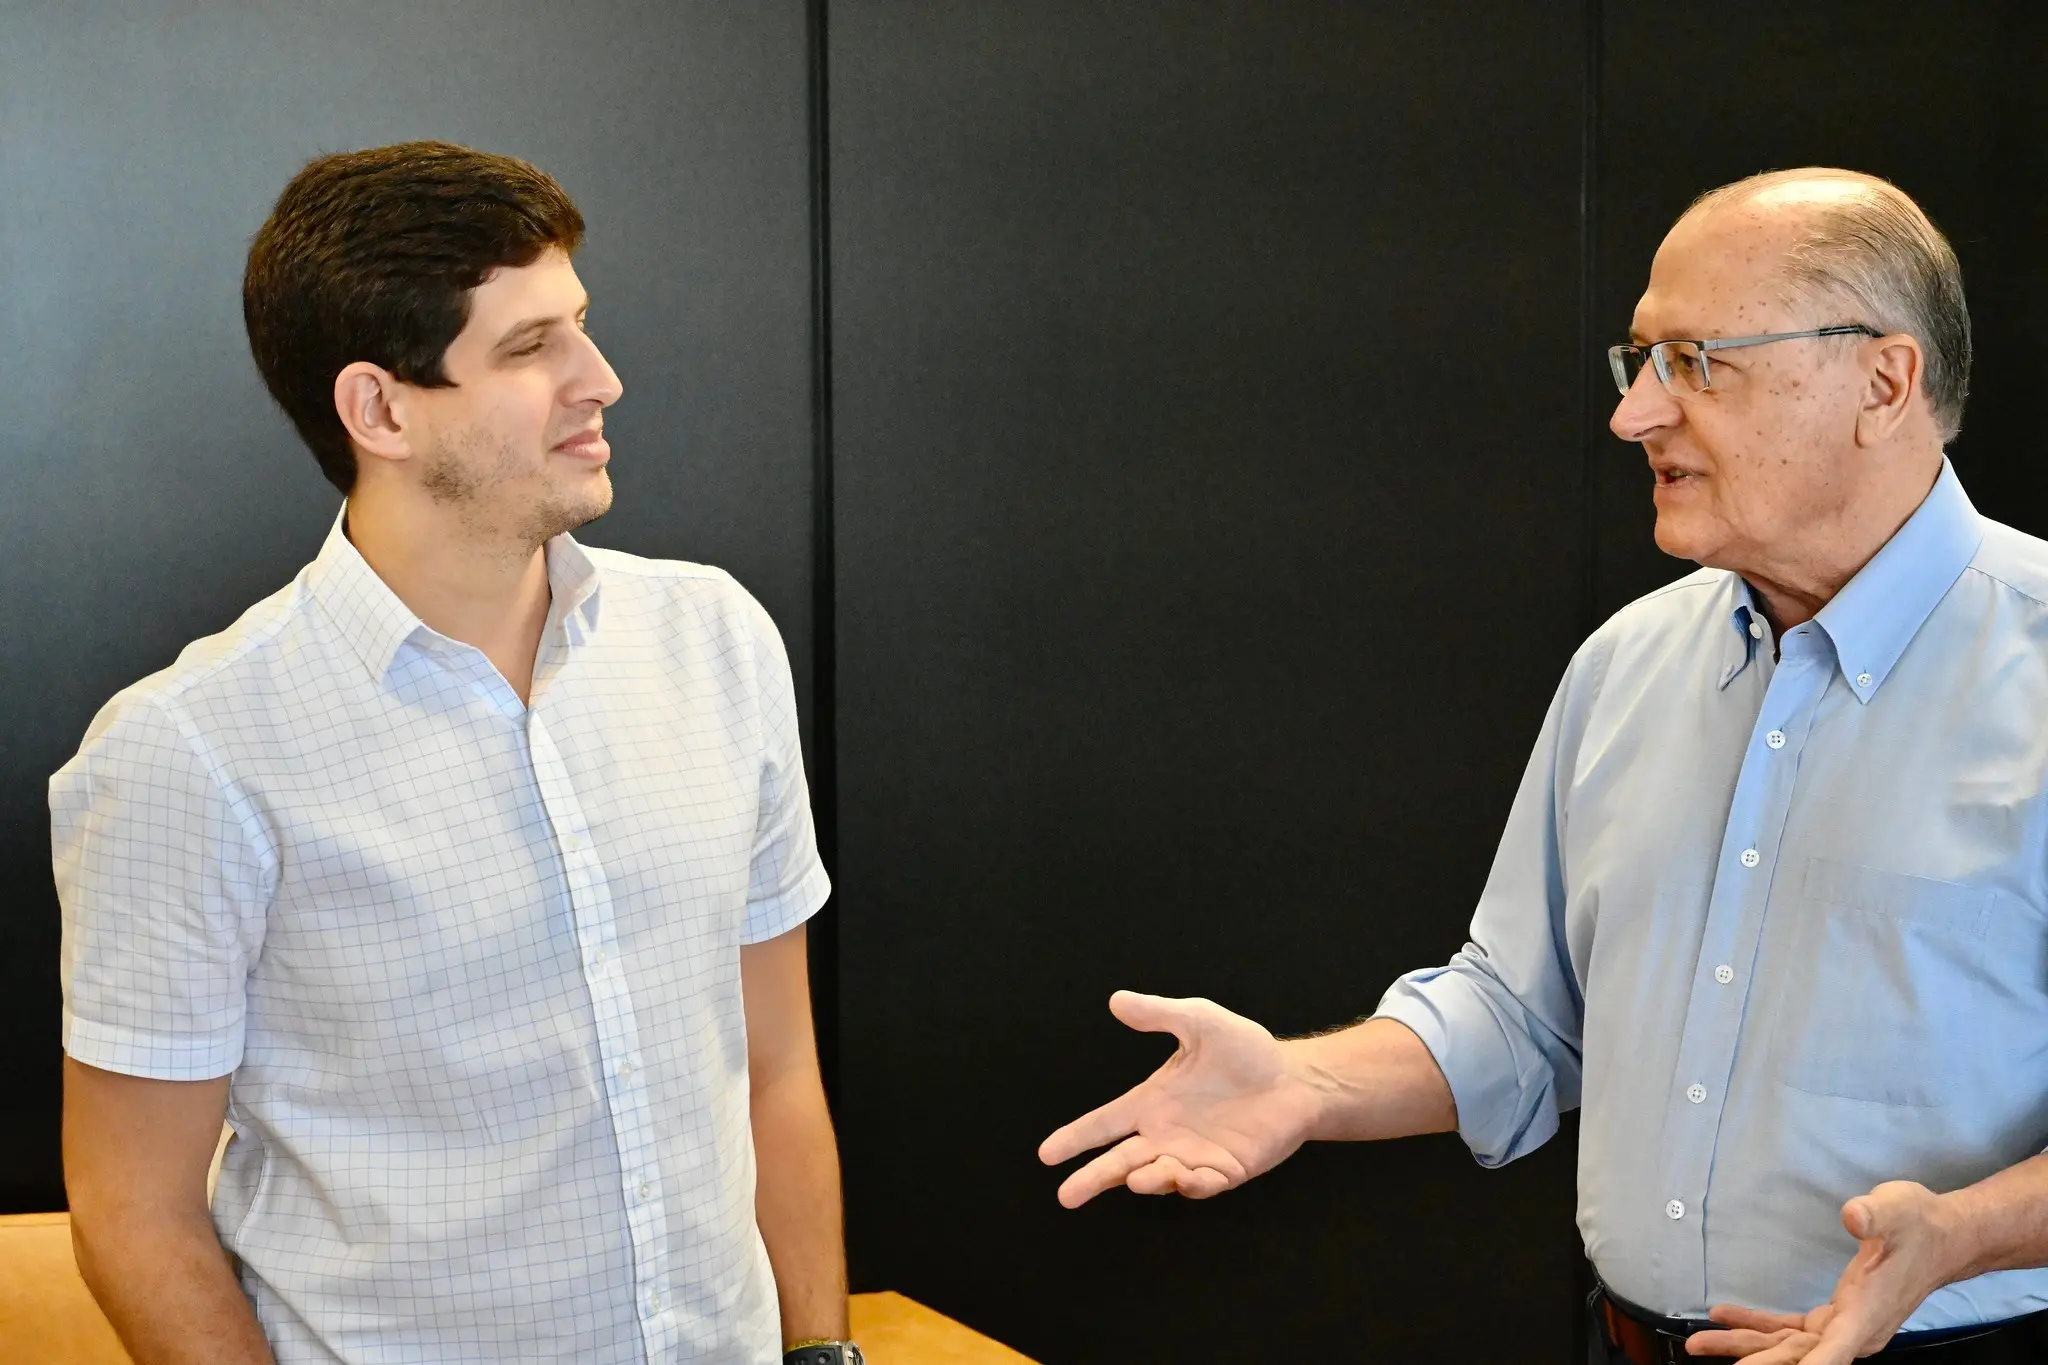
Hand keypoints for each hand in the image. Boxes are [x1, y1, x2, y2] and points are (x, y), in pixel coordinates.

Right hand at [1037, 991, 1322, 1207]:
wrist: (1294, 1078)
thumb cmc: (1246, 1051)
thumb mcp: (1200, 1022)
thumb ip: (1159, 1013)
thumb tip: (1117, 1000)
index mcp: (1152, 1102)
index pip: (1105, 1123)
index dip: (1076, 1138)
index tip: (1047, 1154)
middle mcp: (1166, 1134)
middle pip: (1119, 1161)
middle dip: (1093, 1178)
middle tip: (1067, 1196)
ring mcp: (1194, 1156)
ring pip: (1156, 1176)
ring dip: (1144, 1179)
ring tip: (1136, 1177)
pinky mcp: (1225, 1171)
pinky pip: (1201, 1185)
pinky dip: (1190, 1184)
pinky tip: (1185, 1175)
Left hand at [1684, 1181, 1964, 1361]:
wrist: (1941, 1237)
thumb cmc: (1918, 1223)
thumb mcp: (1896, 1209)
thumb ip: (1873, 1215)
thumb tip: (1852, 1215)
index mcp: (1867, 1315)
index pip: (1833, 1350)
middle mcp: (1855, 1331)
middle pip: (1798, 1355)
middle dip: (1754, 1358)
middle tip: (1703, 1349)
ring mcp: (1845, 1328)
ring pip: (1789, 1346)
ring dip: (1746, 1345)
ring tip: (1698, 1341)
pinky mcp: (1837, 1317)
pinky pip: (1791, 1330)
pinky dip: (1759, 1326)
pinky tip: (1726, 1316)